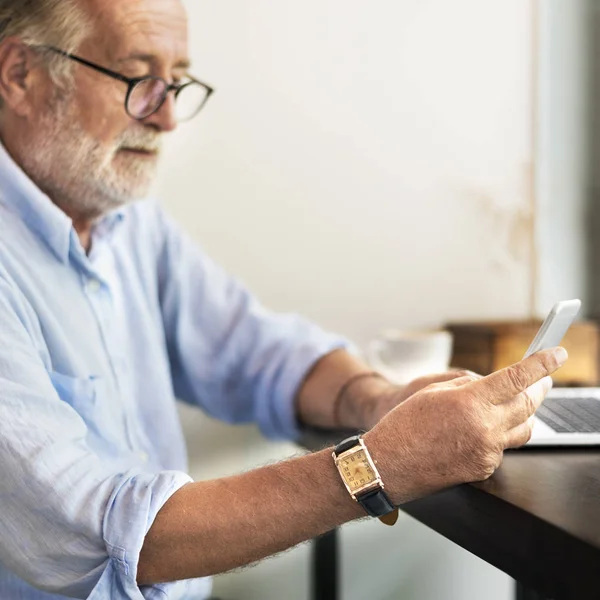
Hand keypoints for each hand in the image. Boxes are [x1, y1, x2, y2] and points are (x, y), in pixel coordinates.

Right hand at [364, 347, 566, 504]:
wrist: (388, 464)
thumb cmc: (404, 424)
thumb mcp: (433, 390)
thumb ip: (468, 385)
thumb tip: (493, 384)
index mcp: (470, 402)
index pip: (517, 378)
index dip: (542, 364)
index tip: (556, 355)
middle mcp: (485, 428)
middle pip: (528, 404)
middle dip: (540, 388)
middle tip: (545, 379)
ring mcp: (487, 451)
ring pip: (524, 428)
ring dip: (525, 412)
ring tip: (516, 403)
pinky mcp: (485, 468)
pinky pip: (504, 447)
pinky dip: (501, 434)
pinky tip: (483, 429)